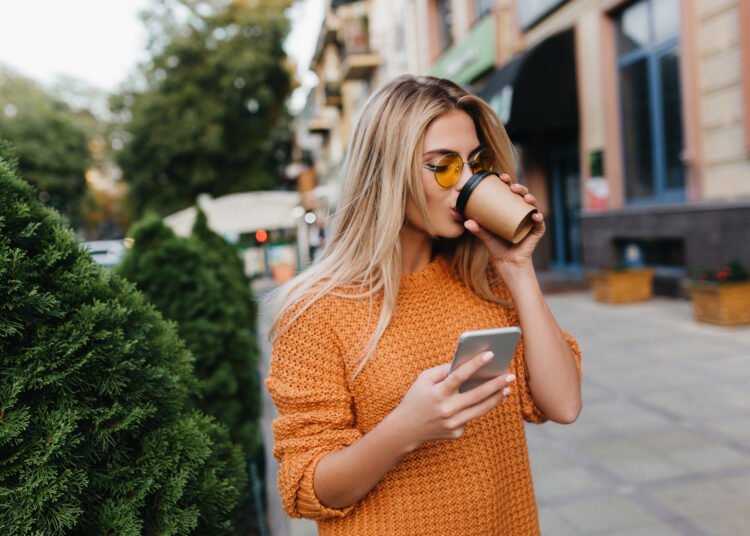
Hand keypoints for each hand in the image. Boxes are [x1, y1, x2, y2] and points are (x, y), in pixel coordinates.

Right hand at [391, 351, 515, 450]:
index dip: (475, 364)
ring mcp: (453, 423)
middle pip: (477, 395)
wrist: (405, 430)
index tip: (491, 354)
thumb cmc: (415, 399)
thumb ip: (443, 370)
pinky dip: (477, 408)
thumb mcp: (423, 380)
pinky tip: (485, 401)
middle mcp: (447, 409)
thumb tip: (465, 363)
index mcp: (437, 393)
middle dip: (496, 383)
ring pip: (480, 409)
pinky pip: (470, 418)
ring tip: (507, 387)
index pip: (459, 376)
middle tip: (510, 374)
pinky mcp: (456, 433)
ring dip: (496, 398)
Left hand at [463, 173, 544, 276]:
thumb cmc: (496, 246)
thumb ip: (476, 228)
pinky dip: (538, 218)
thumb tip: (465, 220)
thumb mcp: (485, 235)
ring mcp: (530, 220)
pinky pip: (539, 223)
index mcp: (510, 208)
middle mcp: (522, 211)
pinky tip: (535, 215)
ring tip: (525, 198)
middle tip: (512, 186)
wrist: (506, 262)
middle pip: (523, 195)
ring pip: (533, 205)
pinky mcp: (537, 231)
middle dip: (519, 187)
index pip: (510, 191)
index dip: (508, 182)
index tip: (501, 177)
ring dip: (530, 198)